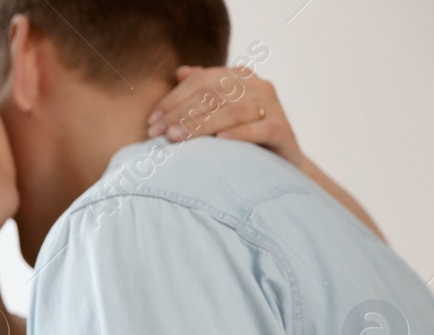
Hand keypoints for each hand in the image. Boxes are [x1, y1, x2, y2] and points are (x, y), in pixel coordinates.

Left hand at [147, 65, 305, 168]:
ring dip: (201, 124)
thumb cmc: (243, 137)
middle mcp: (258, 86)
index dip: (173, 100)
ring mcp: (272, 106)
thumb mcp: (221, 112)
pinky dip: (239, 133)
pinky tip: (219, 140)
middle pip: (214, 94)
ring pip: (232, 110)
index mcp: (241, 77)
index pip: (201, 81)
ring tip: (176, 138)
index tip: (151, 121)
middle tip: (157, 132)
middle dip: (181, 113)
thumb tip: (181, 71)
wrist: (281, 163)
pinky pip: (259, 128)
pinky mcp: (282, 128)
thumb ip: (203, 91)